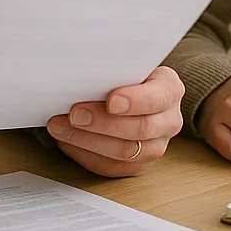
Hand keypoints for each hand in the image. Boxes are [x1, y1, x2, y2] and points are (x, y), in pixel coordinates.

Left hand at [46, 67, 183, 176]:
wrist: (130, 94)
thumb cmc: (126, 76)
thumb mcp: (127, 64)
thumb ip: (114, 68)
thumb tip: (85, 71)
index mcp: (169, 90)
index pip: (158, 98)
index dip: (135, 101)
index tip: (111, 101)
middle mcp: (168, 120)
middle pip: (141, 128)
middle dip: (103, 122)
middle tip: (75, 114)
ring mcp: (155, 146)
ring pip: (124, 152)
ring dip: (87, 140)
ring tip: (61, 127)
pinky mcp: (135, 165)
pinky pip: (110, 166)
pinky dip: (84, 154)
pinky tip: (67, 141)